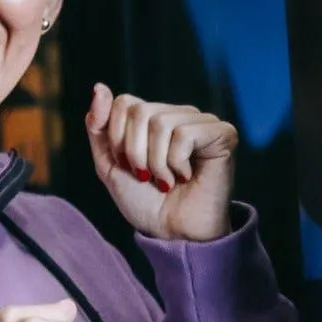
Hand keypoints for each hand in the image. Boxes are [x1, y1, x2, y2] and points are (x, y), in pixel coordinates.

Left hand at [86, 85, 236, 242]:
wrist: (174, 233)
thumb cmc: (147, 203)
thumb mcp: (109, 164)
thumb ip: (99, 127)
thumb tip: (99, 87)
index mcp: (156, 118)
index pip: (126, 102)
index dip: (118, 138)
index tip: (130, 167)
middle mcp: (181, 114)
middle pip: (140, 111)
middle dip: (134, 152)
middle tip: (147, 177)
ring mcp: (203, 122)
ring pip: (161, 122)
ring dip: (156, 162)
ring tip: (167, 180)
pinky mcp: (223, 134)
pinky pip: (184, 135)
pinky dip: (177, 163)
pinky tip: (187, 176)